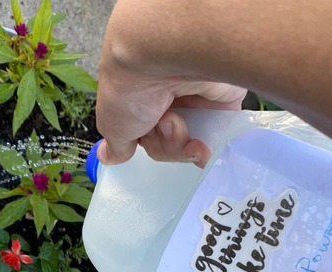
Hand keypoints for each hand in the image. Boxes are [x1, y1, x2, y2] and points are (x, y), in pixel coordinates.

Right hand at [96, 69, 245, 168]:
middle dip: (164, 143)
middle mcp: (171, 98)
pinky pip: (217, 137)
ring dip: (180, 142)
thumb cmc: (132, 85)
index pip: (149, 137)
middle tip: (163, 123)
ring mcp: (197, 100)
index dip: (148, 144)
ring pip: (192, 143)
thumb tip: (108, 156)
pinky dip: (208, 145)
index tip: (141, 140)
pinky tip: (201, 142)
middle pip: (170, 142)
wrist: (164, 56)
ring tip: (177, 122)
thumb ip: (117, 145)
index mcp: (144, 99)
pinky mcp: (223, 103)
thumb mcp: (113, 124)